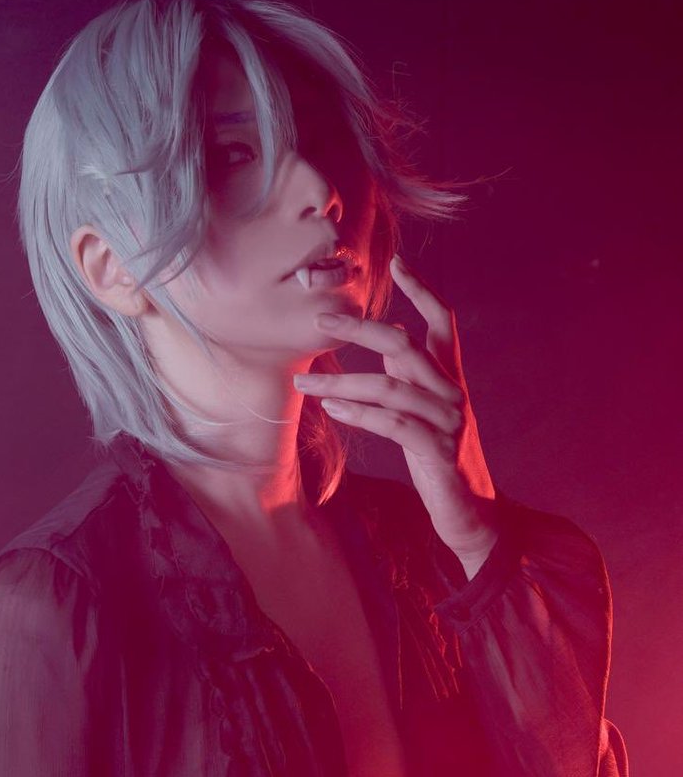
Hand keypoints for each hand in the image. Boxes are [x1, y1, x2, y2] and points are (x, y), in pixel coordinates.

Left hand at [295, 255, 498, 572]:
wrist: (473, 514)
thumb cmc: (441, 460)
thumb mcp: (425, 413)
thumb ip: (410, 378)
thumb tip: (389, 338)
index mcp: (450, 379)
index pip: (443, 322)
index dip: (422, 290)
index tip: (398, 262)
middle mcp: (452, 393)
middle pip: (405, 345)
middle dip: (360, 328)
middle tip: (320, 321)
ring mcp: (447, 422)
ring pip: (390, 387)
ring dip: (341, 380)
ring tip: (304, 381)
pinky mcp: (438, 451)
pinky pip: (393, 424)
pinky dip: (359, 413)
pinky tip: (331, 407)